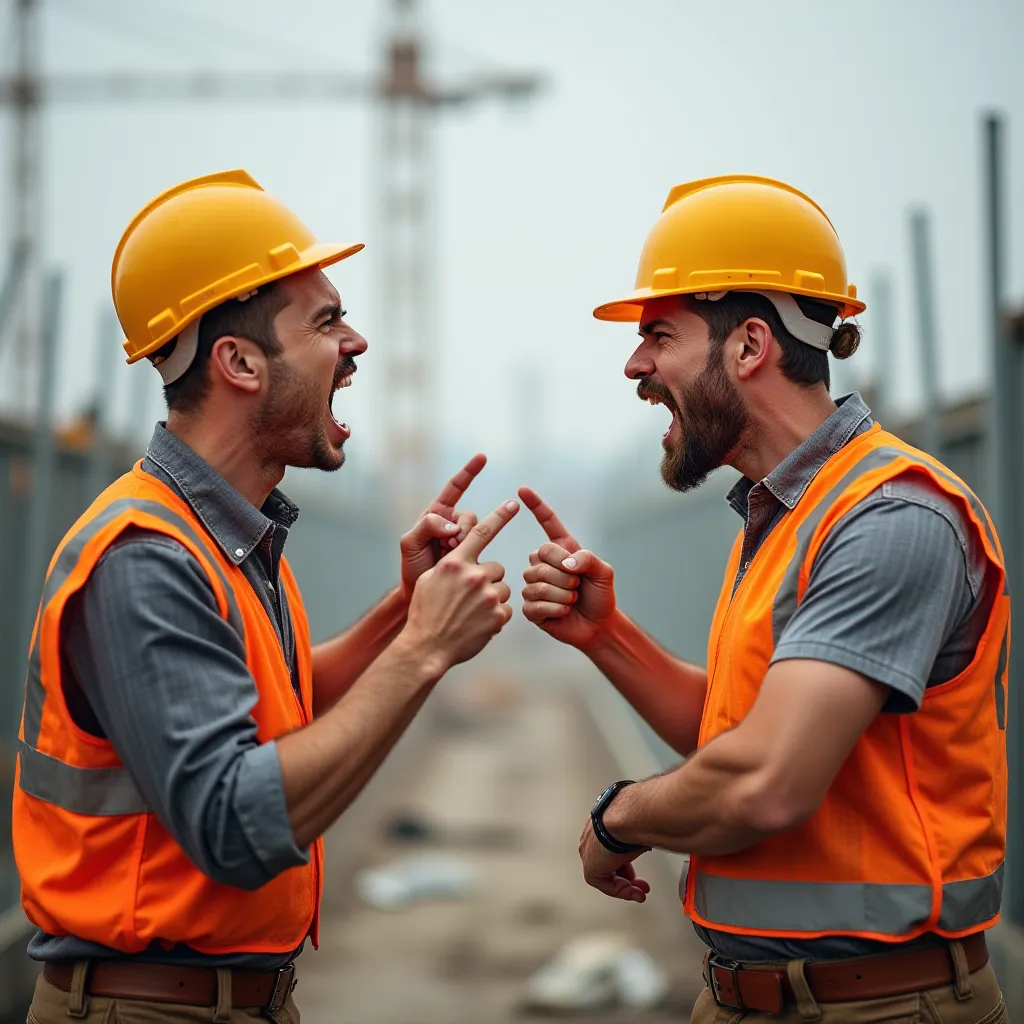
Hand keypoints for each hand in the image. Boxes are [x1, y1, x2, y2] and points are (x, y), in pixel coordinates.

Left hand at [400, 454, 485, 600]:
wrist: (420, 594)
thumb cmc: (412, 568)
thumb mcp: (409, 544)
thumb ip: (426, 526)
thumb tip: (452, 525)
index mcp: (436, 515)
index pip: (455, 488)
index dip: (469, 472)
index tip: (482, 458)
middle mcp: (452, 524)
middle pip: (469, 516)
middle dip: (461, 530)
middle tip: (447, 546)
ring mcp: (463, 540)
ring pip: (478, 531)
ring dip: (465, 543)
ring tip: (449, 556)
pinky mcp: (473, 555)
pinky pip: (482, 547)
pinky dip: (473, 554)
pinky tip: (463, 564)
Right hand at [402, 499, 517, 672]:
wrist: (427, 647)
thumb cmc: (425, 612)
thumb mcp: (430, 580)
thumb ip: (452, 565)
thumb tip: (466, 557)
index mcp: (456, 562)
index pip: (482, 532)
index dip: (500, 516)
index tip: (513, 504)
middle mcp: (473, 575)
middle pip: (497, 567)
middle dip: (488, 578)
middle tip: (471, 595)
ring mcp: (487, 596)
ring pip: (503, 589)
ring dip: (492, 598)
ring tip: (473, 612)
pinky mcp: (497, 616)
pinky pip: (505, 610)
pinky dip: (495, 617)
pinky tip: (478, 625)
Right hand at [519, 487, 616, 649]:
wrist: (598, 626)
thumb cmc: (601, 596)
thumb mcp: (604, 573)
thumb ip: (589, 559)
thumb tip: (566, 562)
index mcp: (561, 550)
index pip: (547, 522)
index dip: (536, 505)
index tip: (522, 490)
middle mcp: (543, 564)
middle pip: (540, 556)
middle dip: (565, 575)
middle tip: (577, 586)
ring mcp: (534, 585)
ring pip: (538, 582)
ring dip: (562, 595)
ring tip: (571, 601)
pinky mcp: (530, 607)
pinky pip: (535, 604)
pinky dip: (555, 610)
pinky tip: (563, 612)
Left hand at [578, 821, 649, 901]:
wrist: (623, 820)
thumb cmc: (631, 818)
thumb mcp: (635, 830)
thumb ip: (636, 839)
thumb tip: (650, 841)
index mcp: (599, 828)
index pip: (610, 851)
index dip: (626, 865)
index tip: (638, 873)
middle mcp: (591, 840)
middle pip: (608, 866)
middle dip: (627, 878)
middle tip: (641, 886)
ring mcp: (588, 855)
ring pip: (607, 877)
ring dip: (625, 887)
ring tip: (640, 892)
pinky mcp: (590, 870)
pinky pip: (606, 885)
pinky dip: (622, 891)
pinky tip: (634, 892)